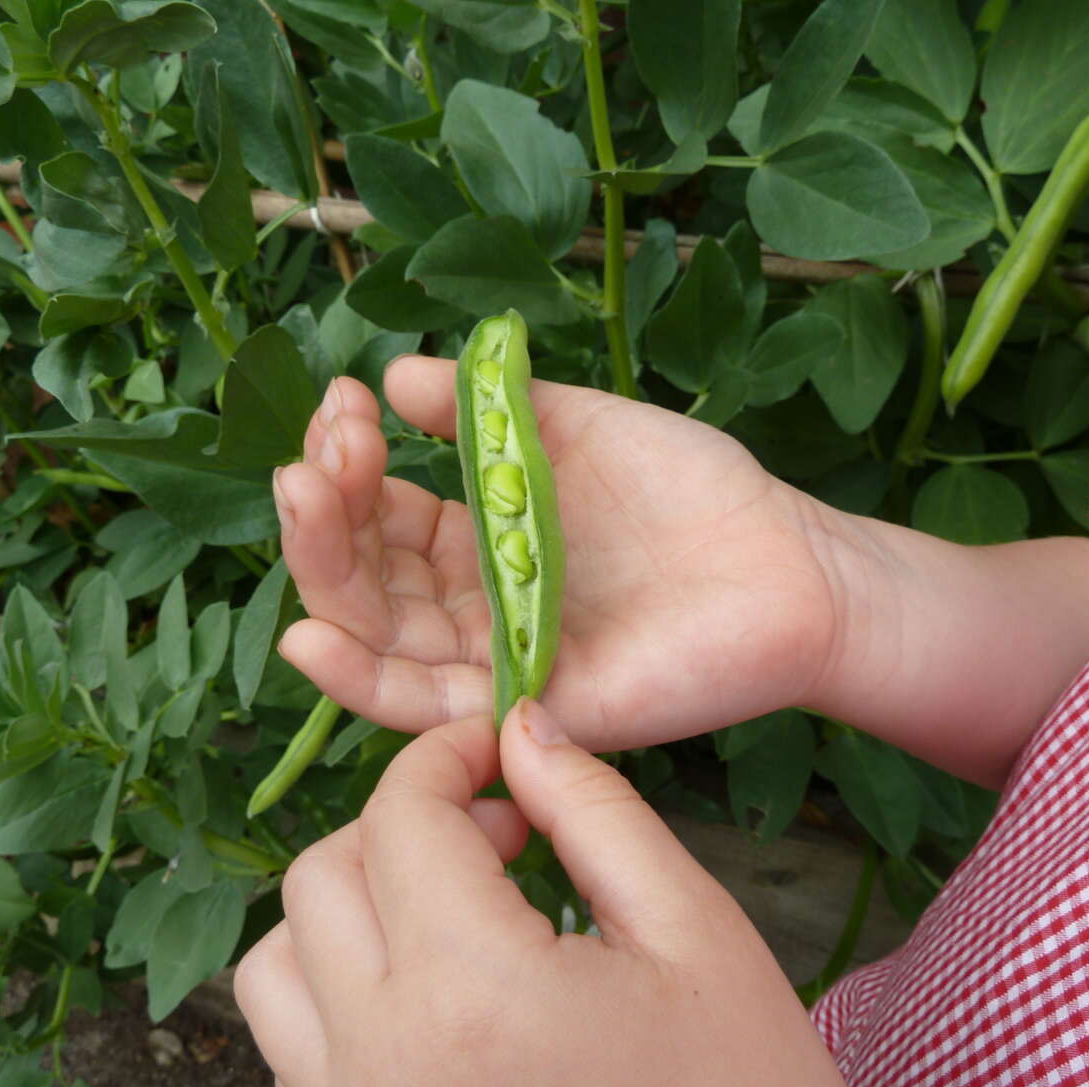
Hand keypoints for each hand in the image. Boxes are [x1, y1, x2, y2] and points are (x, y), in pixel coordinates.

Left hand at [234, 701, 893, 1086]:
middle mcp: (383, 1068)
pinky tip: (433, 982)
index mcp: (471, 995)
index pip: (402, 818)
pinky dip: (335, 986)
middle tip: (500, 827)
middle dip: (402, 821)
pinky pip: (294, 1049)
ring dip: (350, 904)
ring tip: (453, 902)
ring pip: (277, 965)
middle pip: (321, 878)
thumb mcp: (694, 928)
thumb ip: (594, 808)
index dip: (447, 756)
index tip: (499, 747)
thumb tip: (520, 730)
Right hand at [273, 356, 848, 749]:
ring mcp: (496, 661)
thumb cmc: (691, 492)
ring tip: (302, 495)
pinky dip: (360, 681)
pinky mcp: (528, 709)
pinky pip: (428, 710)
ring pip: (378, 638)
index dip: (349, 463)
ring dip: (324, 573)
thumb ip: (483, 410)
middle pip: (364, 577)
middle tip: (320, 452)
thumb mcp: (575, 427)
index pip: (381, 515)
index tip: (345, 402)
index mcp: (480, 540)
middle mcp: (474, 606)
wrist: (786, 562)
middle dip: (326, 512)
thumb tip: (393, 375)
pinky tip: (307, 637)